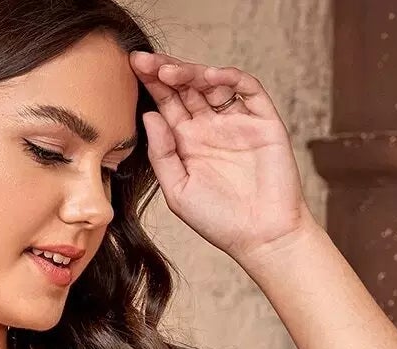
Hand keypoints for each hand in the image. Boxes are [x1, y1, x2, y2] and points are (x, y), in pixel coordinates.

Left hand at [128, 49, 316, 261]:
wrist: (261, 239)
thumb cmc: (219, 222)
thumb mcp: (178, 191)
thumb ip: (161, 155)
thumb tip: (149, 115)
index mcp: (188, 143)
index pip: (167, 104)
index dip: (152, 84)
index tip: (133, 67)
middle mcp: (211, 128)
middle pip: (187, 87)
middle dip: (166, 70)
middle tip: (145, 61)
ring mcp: (237, 122)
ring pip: (213, 82)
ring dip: (192, 72)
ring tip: (170, 71)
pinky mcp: (263, 121)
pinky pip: (248, 88)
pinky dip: (230, 77)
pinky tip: (210, 77)